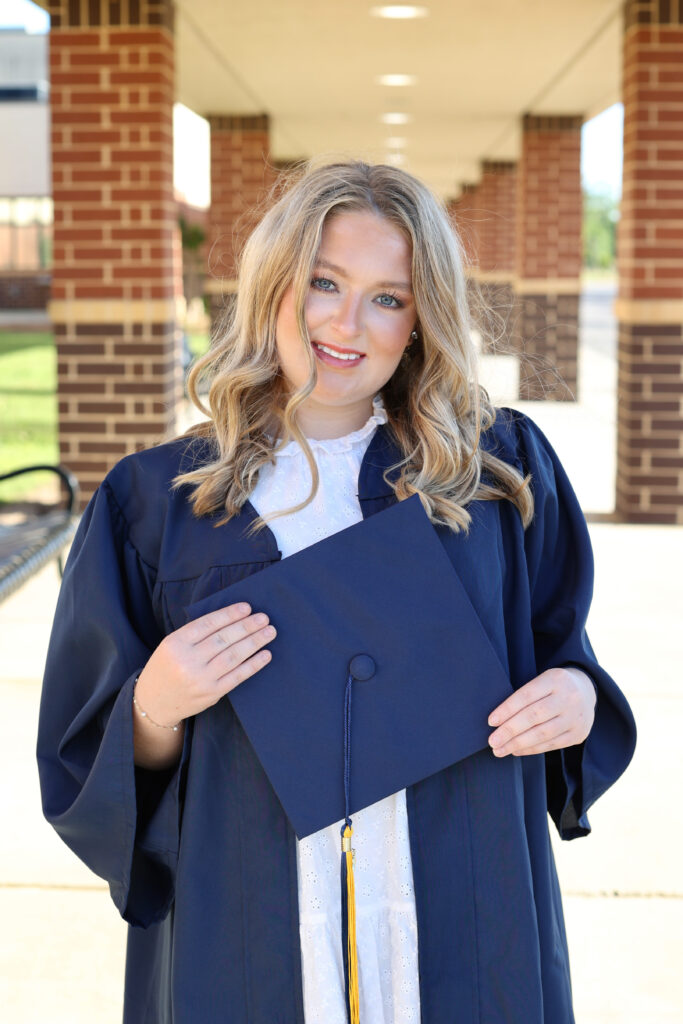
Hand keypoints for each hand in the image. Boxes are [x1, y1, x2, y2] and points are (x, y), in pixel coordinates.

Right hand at [135, 602, 275, 728]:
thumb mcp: (171, 645)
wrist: (154, 702)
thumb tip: (232, 618)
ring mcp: (201, 679)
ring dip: (254, 642)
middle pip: (223, 639)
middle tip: (264, 618)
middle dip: (247, 627)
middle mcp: (187, 661)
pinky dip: (254, 664)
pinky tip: (265, 654)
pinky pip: (237, 676)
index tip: (247, 607)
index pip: (207, 624)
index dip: (229, 614)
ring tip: (269, 631)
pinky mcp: (212, 694)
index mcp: (175, 644)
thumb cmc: (166, 667)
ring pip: (233, 656)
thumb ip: (196, 634)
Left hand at [487, 666, 595, 757]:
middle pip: (534, 716)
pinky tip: (516, 750)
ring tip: (500, 749)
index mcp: (555, 679)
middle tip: (492, 741)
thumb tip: (497, 720)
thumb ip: (525, 696)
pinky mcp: (579, 734)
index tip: (491, 721)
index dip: (507, 709)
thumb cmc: (554, 686)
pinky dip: (531, 749)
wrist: (586, 690)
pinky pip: (552, 744)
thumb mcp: (543, 680)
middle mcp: (568, 697)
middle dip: (510, 730)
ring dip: (518, 743)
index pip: (527, 695)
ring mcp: (576, 717)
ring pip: (543, 733)